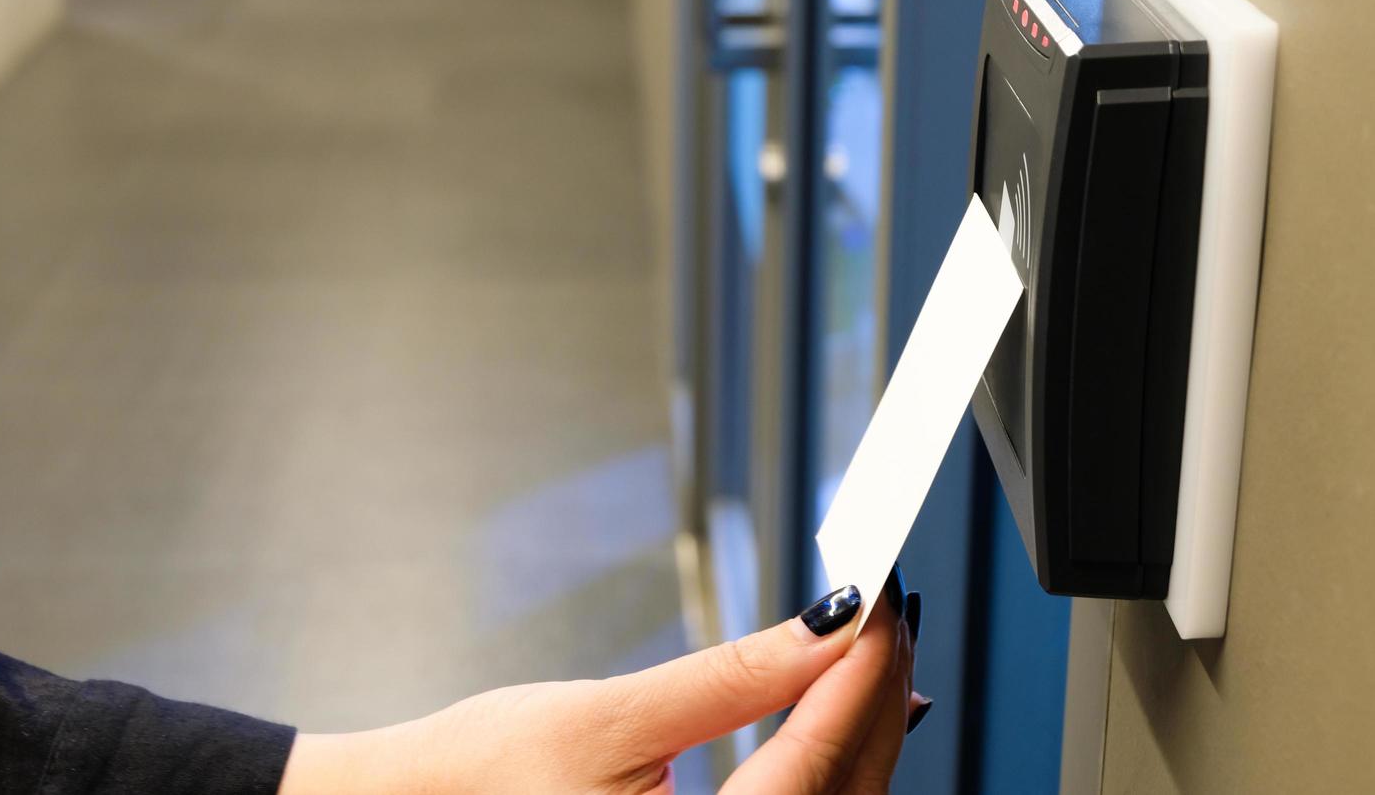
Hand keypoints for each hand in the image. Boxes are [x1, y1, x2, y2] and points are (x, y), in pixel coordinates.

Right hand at [278, 579, 929, 793]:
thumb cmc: (481, 776)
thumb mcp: (606, 717)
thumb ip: (728, 678)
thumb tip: (827, 624)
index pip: (815, 761)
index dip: (862, 672)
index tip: (887, 599)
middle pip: (842, 794)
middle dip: (875, 697)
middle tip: (893, 609)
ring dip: (863, 732)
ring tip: (879, 650)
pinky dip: (834, 771)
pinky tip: (850, 725)